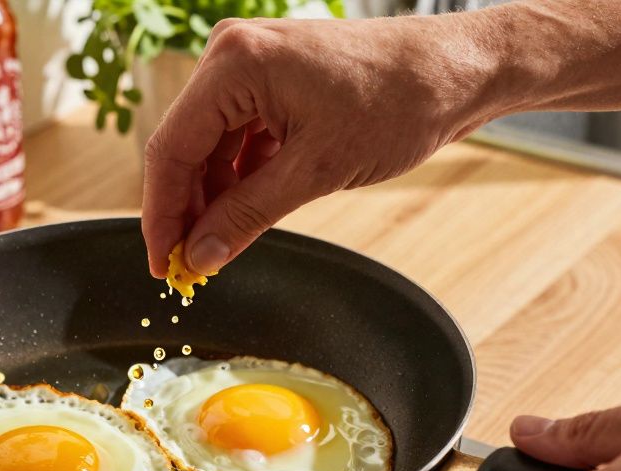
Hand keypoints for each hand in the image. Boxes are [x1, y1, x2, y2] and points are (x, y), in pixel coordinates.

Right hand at [140, 16, 499, 277]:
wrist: (458, 71)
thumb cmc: (399, 102)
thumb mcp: (316, 171)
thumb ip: (248, 215)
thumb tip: (201, 256)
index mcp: (235, 64)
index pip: (172, 148)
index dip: (162, 214)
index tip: (162, 264)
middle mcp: (232, 54)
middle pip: (185, 145)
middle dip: (185, 208)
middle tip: (187, 265)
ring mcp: (252, 64)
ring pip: (209, 145)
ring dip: (212, 196)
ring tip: (218, 245)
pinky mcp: (272, 79)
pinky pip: (237, 135)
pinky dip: (238, 177)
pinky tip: (245, 212)